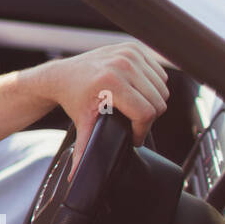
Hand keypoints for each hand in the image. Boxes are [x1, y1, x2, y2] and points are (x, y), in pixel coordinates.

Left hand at [47, 43, 168, 169]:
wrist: (62, 75)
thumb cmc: (73, 99)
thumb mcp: (81, 124)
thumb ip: (84, 150)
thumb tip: (76, 176)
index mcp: (111, 82)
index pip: (147, 112)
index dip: (141, 129)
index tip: (132, 135)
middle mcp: (122, 64)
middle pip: (158, 101)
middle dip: (147, 117)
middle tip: (131, 122)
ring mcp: (129, 53)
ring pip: (162, 87)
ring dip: (151, 101)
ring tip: (132, 107)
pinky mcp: (134, 47)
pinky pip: (158, 73)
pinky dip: (152, 85)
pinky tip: (136, 91)